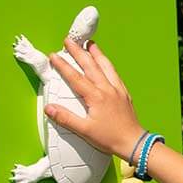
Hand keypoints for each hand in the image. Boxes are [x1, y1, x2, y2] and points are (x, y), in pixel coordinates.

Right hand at [44, 37, 144, 159]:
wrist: (134, 142)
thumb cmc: (110, 137)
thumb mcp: (84, 130)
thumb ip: (65, 118)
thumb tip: (49, 108)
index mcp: (96, 97)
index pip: (76, 77)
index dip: (63, 65)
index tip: (54, 55)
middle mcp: (107, 89)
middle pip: (91, 66)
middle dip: (79, 52)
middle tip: (70, 41)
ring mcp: (117, 90)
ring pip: (106, 66)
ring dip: (97, 54)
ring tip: (90, 44)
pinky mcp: (124, 94)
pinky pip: (115, 74)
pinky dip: (108, 65)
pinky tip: (106, 63)